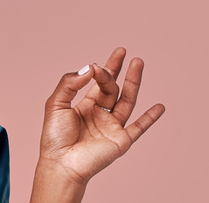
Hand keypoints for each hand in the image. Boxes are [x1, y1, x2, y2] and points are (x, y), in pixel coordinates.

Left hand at [31, 47, 165, 201]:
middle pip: (112, 88)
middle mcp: (99, 115)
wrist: (61, 163)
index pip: (96, 83)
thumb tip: (89, 67)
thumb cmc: (54, 137)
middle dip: (116, 70)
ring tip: (138, 63)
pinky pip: (139, 127)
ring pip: (126, 100)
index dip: (98, 71)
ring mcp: (111, 127)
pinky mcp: (121, 140)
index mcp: (84, 106)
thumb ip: (70, 84)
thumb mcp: (55, 103)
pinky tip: (159, 107)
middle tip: (122, 51)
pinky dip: (150, 118)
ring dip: (134, 82)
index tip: (97, 64)